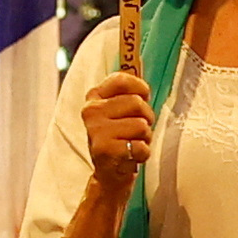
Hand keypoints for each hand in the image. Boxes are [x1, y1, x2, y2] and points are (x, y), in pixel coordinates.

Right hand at [76, 73, 153, 207]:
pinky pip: (141, 147)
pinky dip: (142, 154)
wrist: (109, 177)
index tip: (143, 98)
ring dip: (145, 139)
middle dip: (146, 119)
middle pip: (137, 103)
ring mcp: (96, 131)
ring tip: (132, 144)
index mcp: (94, 98)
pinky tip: (130, 157)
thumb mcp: (119, 113)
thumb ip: (128, 92)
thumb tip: (138, 60)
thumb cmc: (120, 139)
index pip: (122, 79)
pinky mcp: (105, 151)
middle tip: (137, 131)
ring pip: (142, 126)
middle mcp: (91, 112)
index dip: (141, 88)